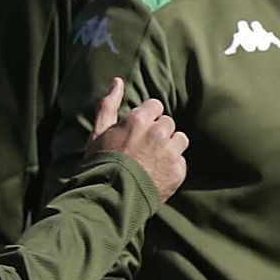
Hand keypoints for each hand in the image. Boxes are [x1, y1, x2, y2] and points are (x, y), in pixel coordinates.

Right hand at [86, 78, 188, 201]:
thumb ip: (109, 104)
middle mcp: (158, 133)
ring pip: (180, 139)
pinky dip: (172, 167)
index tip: (138, 130)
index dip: (147, 117)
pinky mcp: (178, 172)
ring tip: (153, 160)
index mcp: (138, 120)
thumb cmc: (101, 163)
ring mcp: (170, 153)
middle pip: (168, 123)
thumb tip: (118, 81)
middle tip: (143, 148)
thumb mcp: (98, 132)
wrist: (110, 198)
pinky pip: (181, 161)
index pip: (156, 106)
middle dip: (158, 132)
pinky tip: (156, 173)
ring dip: (170, 147)